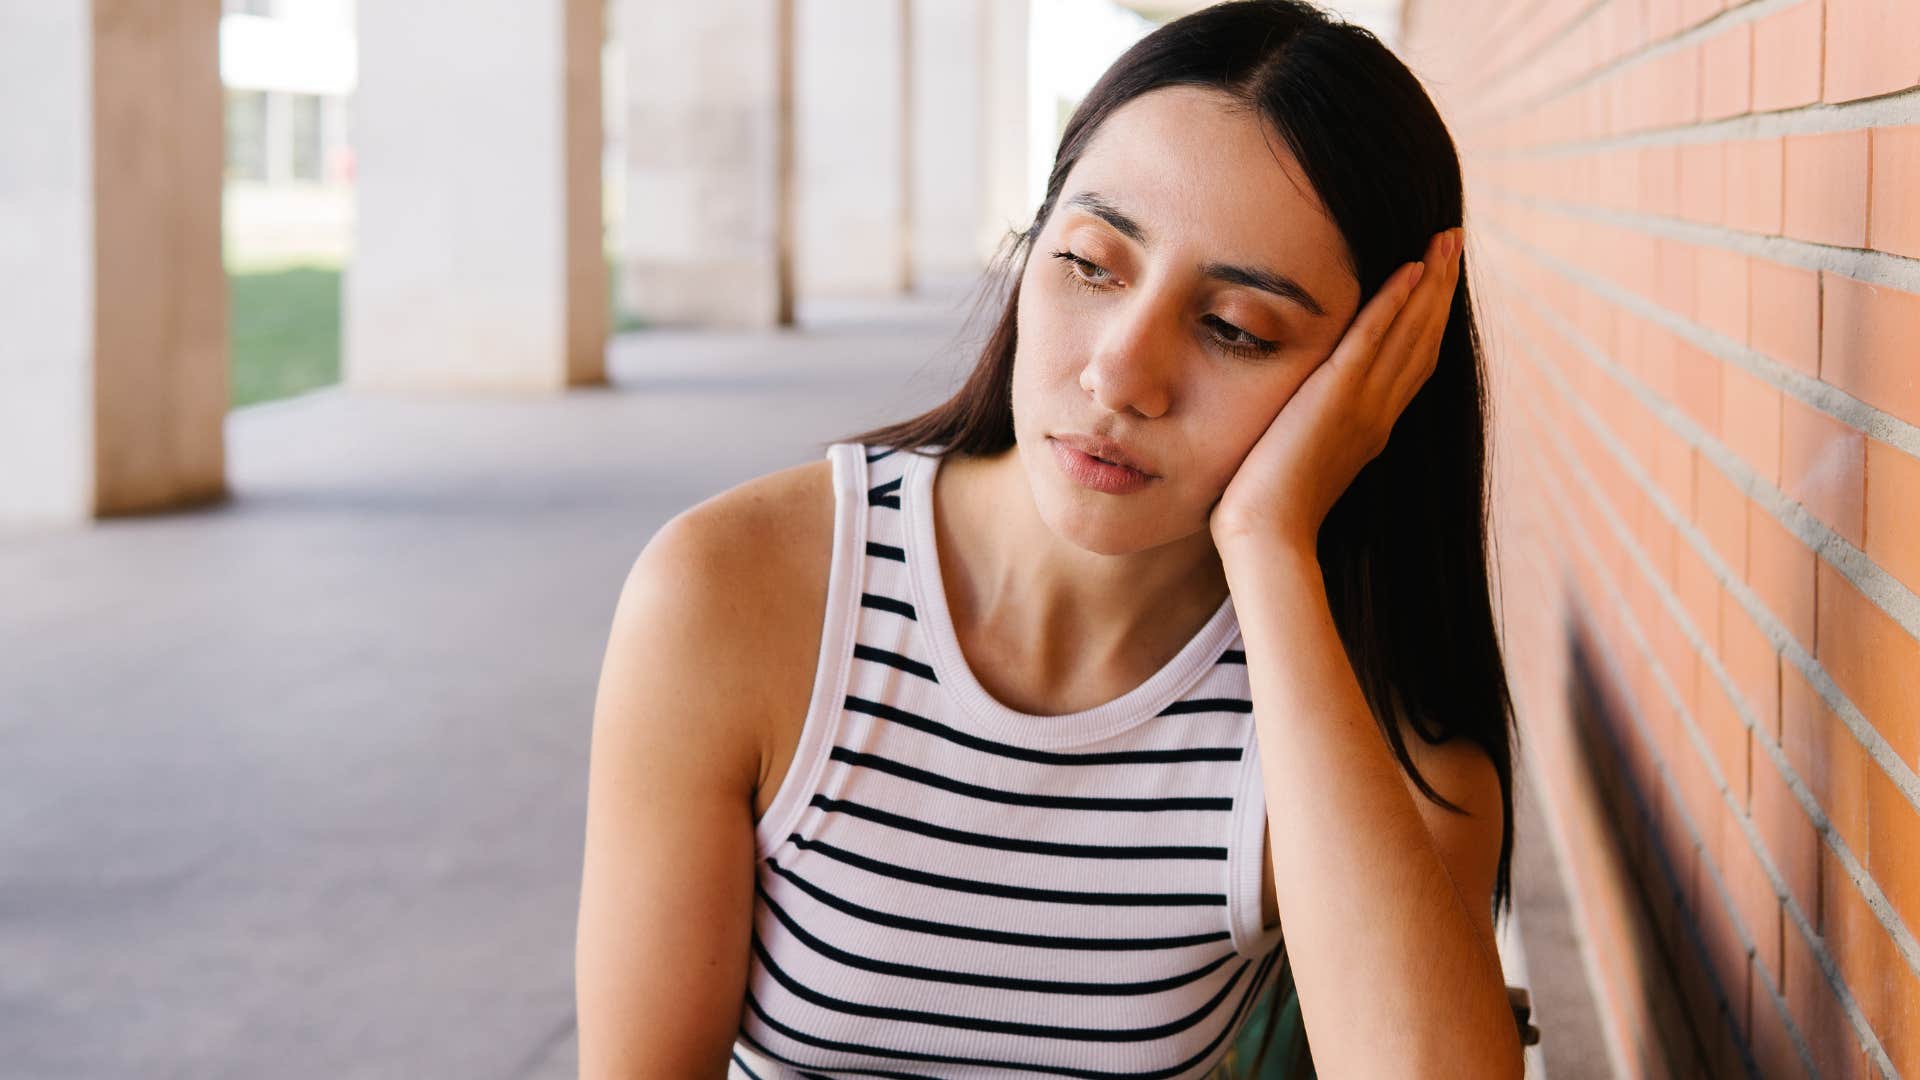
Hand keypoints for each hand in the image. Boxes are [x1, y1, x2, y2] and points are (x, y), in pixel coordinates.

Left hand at [1208, 226, 1464, 556]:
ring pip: (1410, 332)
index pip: (1413, 360)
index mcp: (1373, 426)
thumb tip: (1300, 416)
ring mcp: (1364, 404)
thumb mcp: (1299, 457)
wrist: (1266, 536)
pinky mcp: (1338, 397)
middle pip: (1424, 338)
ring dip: (1430, 282)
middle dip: (1442, 287)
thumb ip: (1311, 429)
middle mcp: (1380, 412)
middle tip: (1454, 239)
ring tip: (1445, 238)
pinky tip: (1410, 268)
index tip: (1437, 277)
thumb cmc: (1268, 509)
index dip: (1429, 317)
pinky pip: (1373, 339)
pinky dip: (1394, 303)